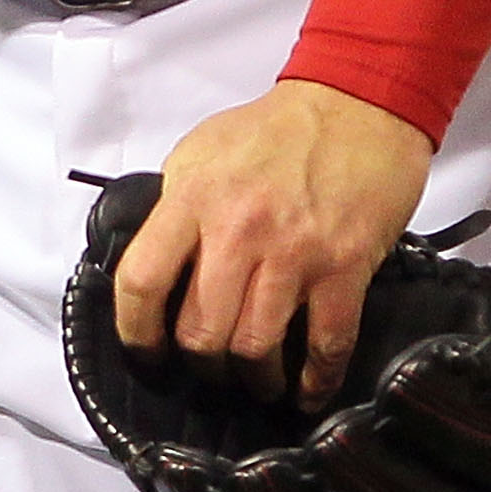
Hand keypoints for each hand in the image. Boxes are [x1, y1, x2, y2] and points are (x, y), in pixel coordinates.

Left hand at [112, 79, 434, 410]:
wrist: (355, 102)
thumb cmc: (278, 128)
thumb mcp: (202, 149)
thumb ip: (176, 204)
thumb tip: (158, 261)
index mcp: (194, 197)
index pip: (142, 280)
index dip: (135, 331)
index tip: (145, 352)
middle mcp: (238, 229)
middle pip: (200, 332)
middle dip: (201, 365)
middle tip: (210, 368)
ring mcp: (293, 253)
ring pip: (255, 350)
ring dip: (253, 379)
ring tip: (256, 380)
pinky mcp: (344, 269)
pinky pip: (324, 346)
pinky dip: (313, 381)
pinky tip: (306, 389)